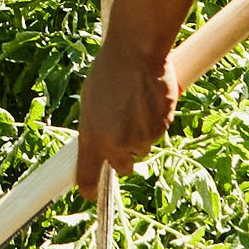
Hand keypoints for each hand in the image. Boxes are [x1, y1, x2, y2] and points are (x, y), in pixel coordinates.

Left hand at [73, 32, 177, 180]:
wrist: (134, 53)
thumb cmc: (108, 72)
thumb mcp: (90, 102)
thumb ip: (94, 128)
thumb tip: (101, 146)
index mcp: (91, 136)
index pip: (87, 174)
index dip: (89, 189)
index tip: (90, 195)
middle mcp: (115, 144)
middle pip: (123, 167)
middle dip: (125, 155)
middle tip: (125, 131)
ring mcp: (140, 138)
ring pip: (143, 148)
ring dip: (142, 135)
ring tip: (137, 106)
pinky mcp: (161, 129)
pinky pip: (159, 133)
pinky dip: (156, 122)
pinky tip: (149, 101)